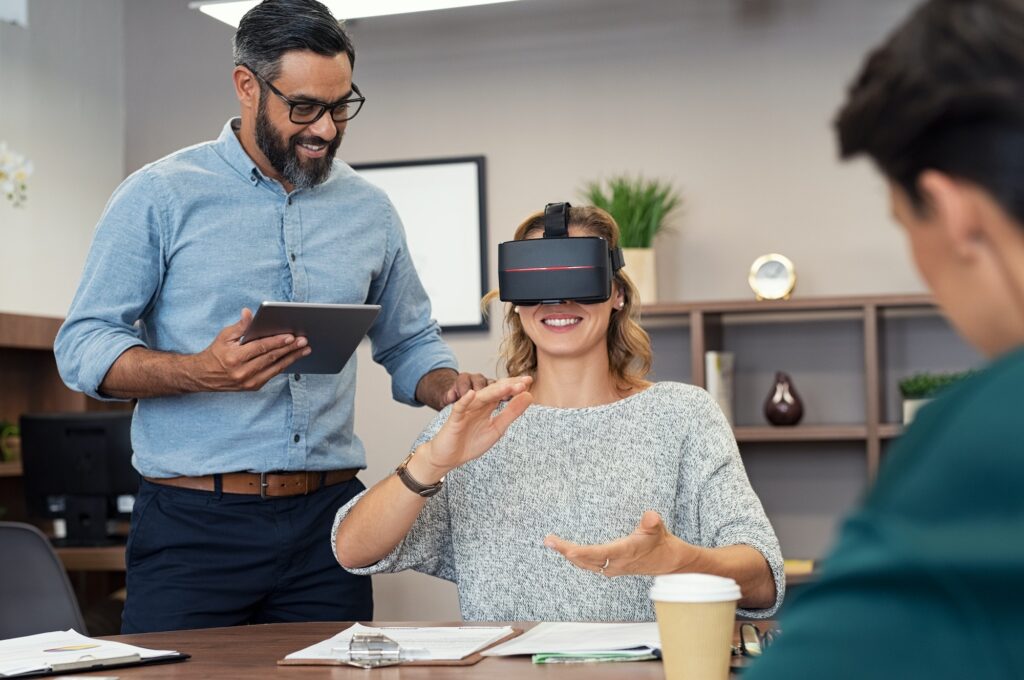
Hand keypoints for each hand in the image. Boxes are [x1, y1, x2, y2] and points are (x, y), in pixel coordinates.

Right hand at [193, 308, 310, 391]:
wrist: (204, 376)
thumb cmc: (216, 353)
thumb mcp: (224, 336)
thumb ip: (240, 326)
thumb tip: (249, 313)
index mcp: (234, 357)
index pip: (260, 348)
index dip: (277, 342)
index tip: (291, 336)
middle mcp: (242, 372)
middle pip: (271, 358)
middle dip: (289, 349)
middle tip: (304, 341)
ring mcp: (248, 382)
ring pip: (275, 368)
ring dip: (292, 358)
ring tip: (305, 350)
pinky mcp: (253, 387)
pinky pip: (272, 374)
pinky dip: (283, 365)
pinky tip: (293, 357)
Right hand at [416, 376, 532, 477]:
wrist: (449, 457)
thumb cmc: (471, 442)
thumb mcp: (497, 428)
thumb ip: (511, 413)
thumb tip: (529, 396)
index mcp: (488, 406)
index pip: (503, 392)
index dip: (515, 386)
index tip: (529, 381)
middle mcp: (477, 404)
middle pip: (493, 390)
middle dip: (509, 386)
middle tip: (525, 381)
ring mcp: (466, 410)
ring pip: (480, 398)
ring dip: (493, 391)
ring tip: (508, 387)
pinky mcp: (454, 419)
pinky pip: (459, 407)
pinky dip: (465, 400)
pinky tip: (473, 394)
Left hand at [544, 511, 699, 577]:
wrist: (669, 562)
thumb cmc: (661, 542)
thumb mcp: (659, 529)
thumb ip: (652, 522)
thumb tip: (650, 516)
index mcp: (625, 552)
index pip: (599, 554)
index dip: (582, 553)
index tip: (567, 550)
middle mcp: (616, 563)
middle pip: (586, 560)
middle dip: (566, 551)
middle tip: (548, 540)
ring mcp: (613, 568)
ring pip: (585, 564)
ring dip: (568, 554)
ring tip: (551, 543)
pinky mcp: (612, 568)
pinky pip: (590, 565)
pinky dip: (577, 559)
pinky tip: (567, 552)